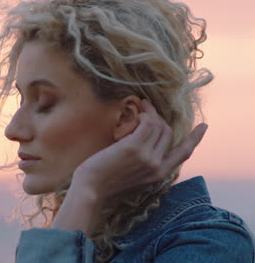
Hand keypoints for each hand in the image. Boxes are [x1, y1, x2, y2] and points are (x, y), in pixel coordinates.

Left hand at [72, 99, 207, 199]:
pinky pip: (147, 123)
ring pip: (159, 125)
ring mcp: (148, 157)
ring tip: (141, 105)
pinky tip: (136, 111)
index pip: (184, 154)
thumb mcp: (133, 175)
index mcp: (160, 175)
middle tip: (147, 108)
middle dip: (160, 118)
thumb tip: (148, 142)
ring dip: (150, 111)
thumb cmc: (106, 180)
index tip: (203, 126)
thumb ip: (145, 163)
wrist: (91, 188)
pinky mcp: (135, 148)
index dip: (195, 138)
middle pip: (169, 133)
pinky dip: (144, 113)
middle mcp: (157, 166)